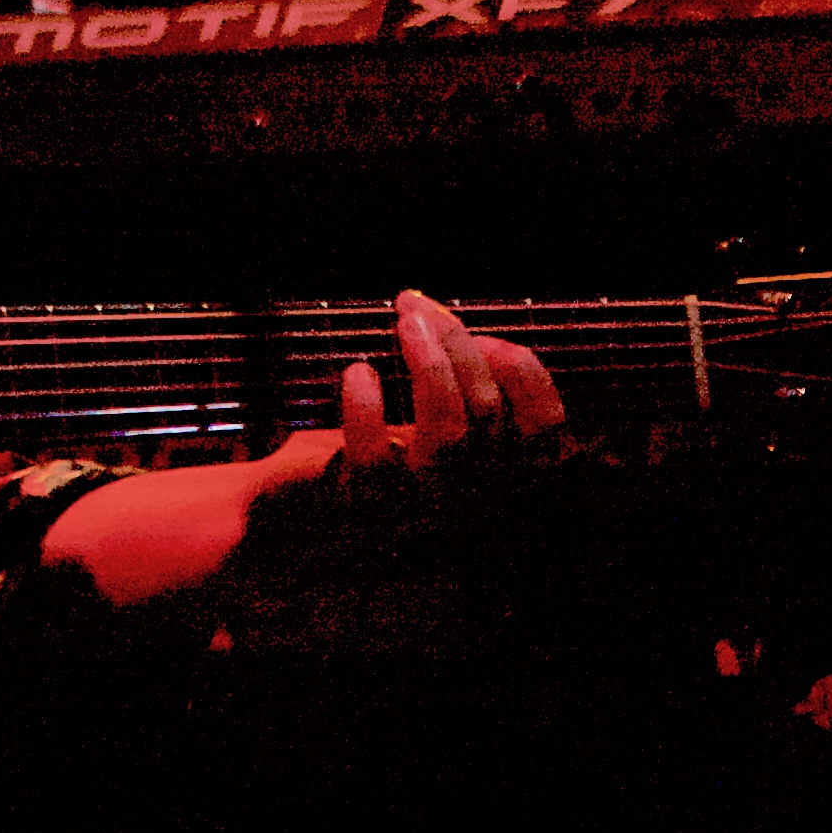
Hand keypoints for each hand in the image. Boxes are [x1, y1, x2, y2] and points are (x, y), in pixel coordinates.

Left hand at [42, 287, 564, 604]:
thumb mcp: (421, 434)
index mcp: (497, 483)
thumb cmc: (362, 465)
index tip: (483, 333)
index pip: (547, 429)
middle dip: (457, 346)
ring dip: (428, 367)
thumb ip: (451, 395)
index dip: (524, 373)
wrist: (284, 525)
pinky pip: (374, 461)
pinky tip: (356, 373)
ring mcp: (419, 512)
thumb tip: (449, 324)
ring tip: (400, 326)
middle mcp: (470, 503)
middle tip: (416, 308)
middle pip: (489, 414)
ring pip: (448, 434)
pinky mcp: (363, 513)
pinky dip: (366, 410)